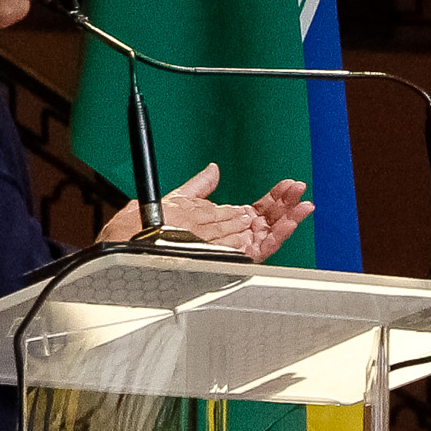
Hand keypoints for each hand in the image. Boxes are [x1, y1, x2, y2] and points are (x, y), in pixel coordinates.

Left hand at [96, 166, 316, 262]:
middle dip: (283, 204)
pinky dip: (278, 236)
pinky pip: (259, 250)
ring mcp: (227, 250)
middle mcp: (223, 238)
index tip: (286, 184)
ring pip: (264, 234)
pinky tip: (292, 221)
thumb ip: (197, 187)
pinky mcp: (228, 260)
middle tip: (299, 188)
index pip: (249, 210)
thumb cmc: (138, 232)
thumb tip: (213, 169)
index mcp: (212, 225)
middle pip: (262, 221)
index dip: (269, 197)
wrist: (126, 247)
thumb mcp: (169, 199)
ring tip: (305, 202)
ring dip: (287, 218)